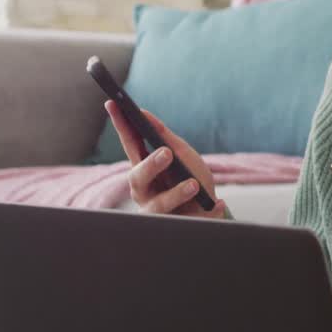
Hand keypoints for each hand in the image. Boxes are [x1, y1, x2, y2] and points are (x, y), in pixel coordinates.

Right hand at [106, 101, 225, 218]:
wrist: (209, 213)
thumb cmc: (192, 181)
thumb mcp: (184, 157)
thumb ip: (165, 138)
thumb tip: (144, 113)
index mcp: (144, 171)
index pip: (130, 145)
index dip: (120, 125)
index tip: (113, 103)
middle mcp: (144, 192)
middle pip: (138, 179)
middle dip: (151, 166)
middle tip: (167, 153)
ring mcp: (156, 214)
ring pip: (159, 206)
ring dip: (177, 194)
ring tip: (194, 184)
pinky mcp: (175, 229)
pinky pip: (190, 220)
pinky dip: (207, 211)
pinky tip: (218, 203)